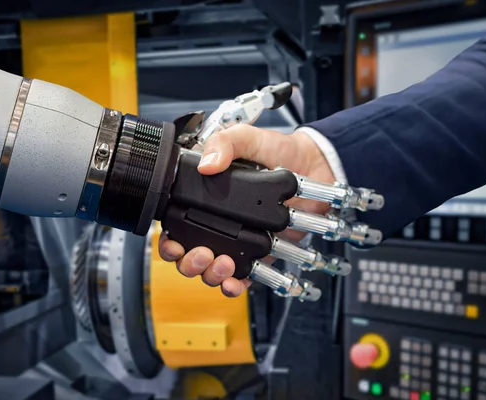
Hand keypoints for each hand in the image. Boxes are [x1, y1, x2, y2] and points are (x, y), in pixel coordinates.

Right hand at [158, 125, 335, 296]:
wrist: (315, 165)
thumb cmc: (279, 150)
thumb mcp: (247, 138)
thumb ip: (225, 143)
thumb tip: (205, 165)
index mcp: (206, 197)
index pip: (176, 224)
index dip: (169, 239)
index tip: (174, 243)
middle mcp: (218, 222)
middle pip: (188, 254)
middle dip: (188, 262)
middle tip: (202, 255)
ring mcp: (238, 240)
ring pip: (212, 269)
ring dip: (211, 274)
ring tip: (223, 265)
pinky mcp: (259, 253)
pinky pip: (242, 277)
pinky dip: (235, 286)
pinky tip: (234, 283)